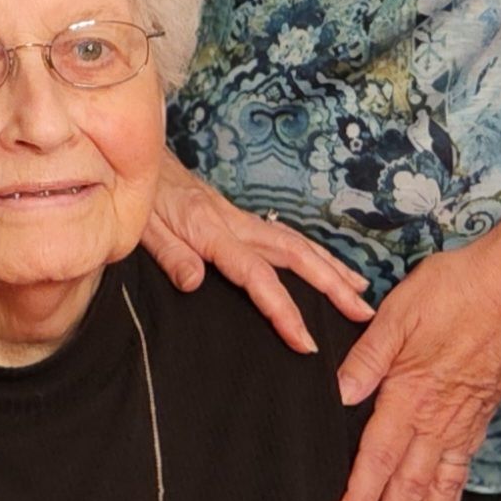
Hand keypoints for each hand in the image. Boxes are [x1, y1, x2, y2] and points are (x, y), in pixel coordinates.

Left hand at [137, 158, 374, 350]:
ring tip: (361, 291)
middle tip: (362, 312)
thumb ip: (170, 255)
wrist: (138, 158)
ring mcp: (240, 219)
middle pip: (294, 255)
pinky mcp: (238, 217)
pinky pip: (284, 236)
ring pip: (296, 243)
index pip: (257, 277)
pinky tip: (325, 265)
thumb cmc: (140, 199)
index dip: (283, 310)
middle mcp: (235, 224)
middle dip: (332, 285)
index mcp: (211, 232)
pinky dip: (312, 252)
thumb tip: (195, 283)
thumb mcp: (143, 230)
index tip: (305, 342)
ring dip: (331, 267)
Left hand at [331, 239, 500, 500]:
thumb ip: (367, 358)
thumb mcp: (399, 313)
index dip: (359, 497)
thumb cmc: (456, 290)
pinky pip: (463, 471)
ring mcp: (462, 423)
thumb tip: (338, 395)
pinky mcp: (480, 417)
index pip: (377, 458)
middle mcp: (437, 420)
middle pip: (410, 489)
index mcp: (410, 395)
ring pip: (441, 490)